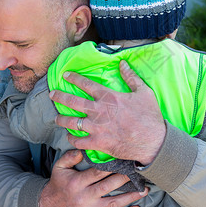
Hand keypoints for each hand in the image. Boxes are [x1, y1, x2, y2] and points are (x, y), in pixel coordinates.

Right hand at [39, 150, 147, 206]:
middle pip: (109, 186)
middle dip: (126, 179)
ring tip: (144, 190)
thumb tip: (82, 149)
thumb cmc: (58, 185)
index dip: (113, 165)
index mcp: (77, 183)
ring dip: (131, 197)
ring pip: (114, 204)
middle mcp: (84, 197)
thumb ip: (70, 157)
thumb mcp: (59, 168)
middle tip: (140, 173)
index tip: (125, 160)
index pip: (98, 172)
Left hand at [50, 60, 165, 164]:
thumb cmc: (150, 116)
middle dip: (59, 96)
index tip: (65, 75)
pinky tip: (70, 136)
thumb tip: (122, 63)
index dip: (73, 78)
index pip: (86, 84)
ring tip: (56, 118)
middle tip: (52, 94)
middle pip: (72, 101)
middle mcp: (98, 111)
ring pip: (71, 122)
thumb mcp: (144, 91)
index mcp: (108, 97)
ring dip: (61, 119)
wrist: (153, 141)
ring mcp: (96, 128)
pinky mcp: (98, 143)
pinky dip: (72, 139)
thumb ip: (131, 76)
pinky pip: (78, 141)